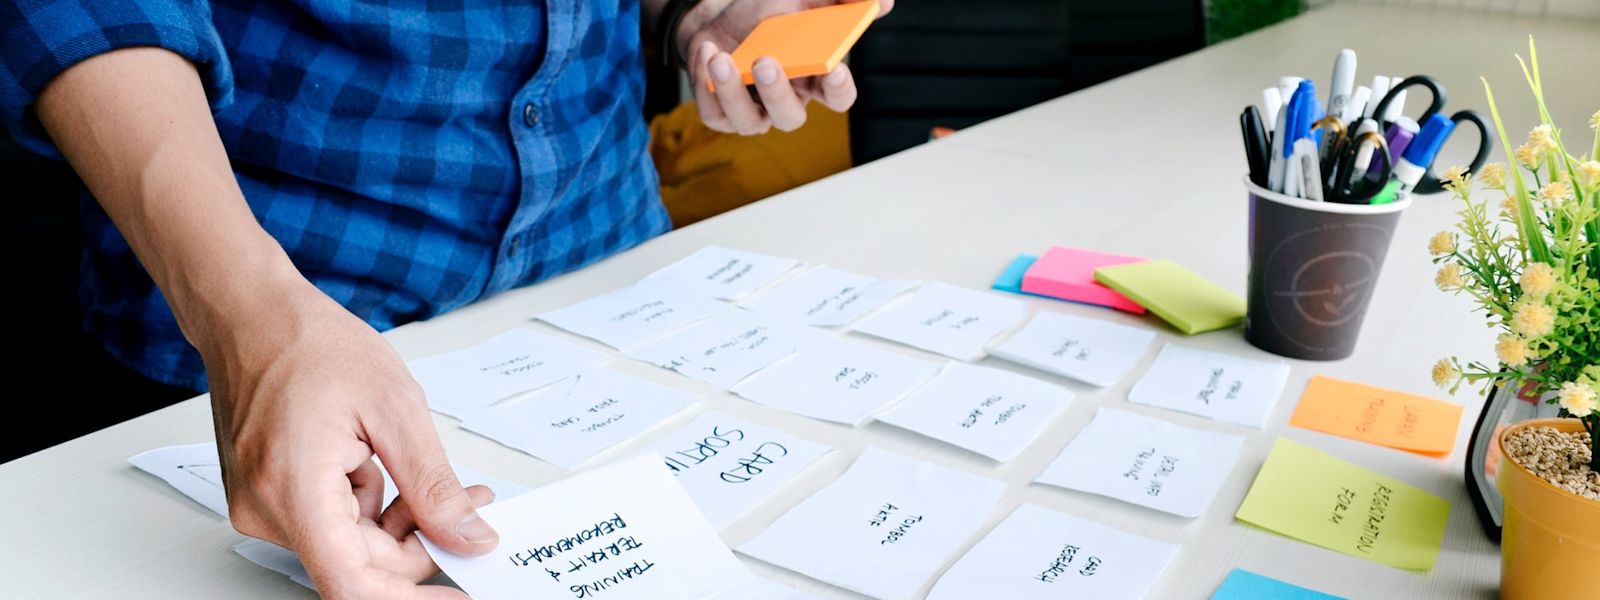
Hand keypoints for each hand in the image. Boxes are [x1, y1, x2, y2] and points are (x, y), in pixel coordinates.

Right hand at [206, 282, 496, 597]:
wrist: (250, 312)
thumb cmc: (309, 342)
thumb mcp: (396, 408)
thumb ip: (434, 485)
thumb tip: (468, 535)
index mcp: (293, 491)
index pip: (353, 586)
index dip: (412, 598)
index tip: (459, 594)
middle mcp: (265, 511)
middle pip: (359, 565)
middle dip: (421, 540)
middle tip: (470, 501)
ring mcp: (260, 507)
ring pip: (349, 545)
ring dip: (396, 518)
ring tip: (415, 462)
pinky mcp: (266, 497)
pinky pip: (329, 523)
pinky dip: (367, 504)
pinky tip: (376, 461)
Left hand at [679, 0, 893, 134]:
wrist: (720, 16)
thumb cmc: (766, 12)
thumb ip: (839, 0)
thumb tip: (883, 2)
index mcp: (814, 78)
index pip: (837, 97)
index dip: (839, 90)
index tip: (835, 71)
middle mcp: (786, 100)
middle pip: (791, 117)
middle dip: (777, 94)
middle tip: (766, 62)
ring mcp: (754, 111)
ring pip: (750, 123)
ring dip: (733, 92)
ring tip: (720, 58)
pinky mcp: (721, 113)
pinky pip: (715, 114)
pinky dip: (707, 86)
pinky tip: (707, 52)